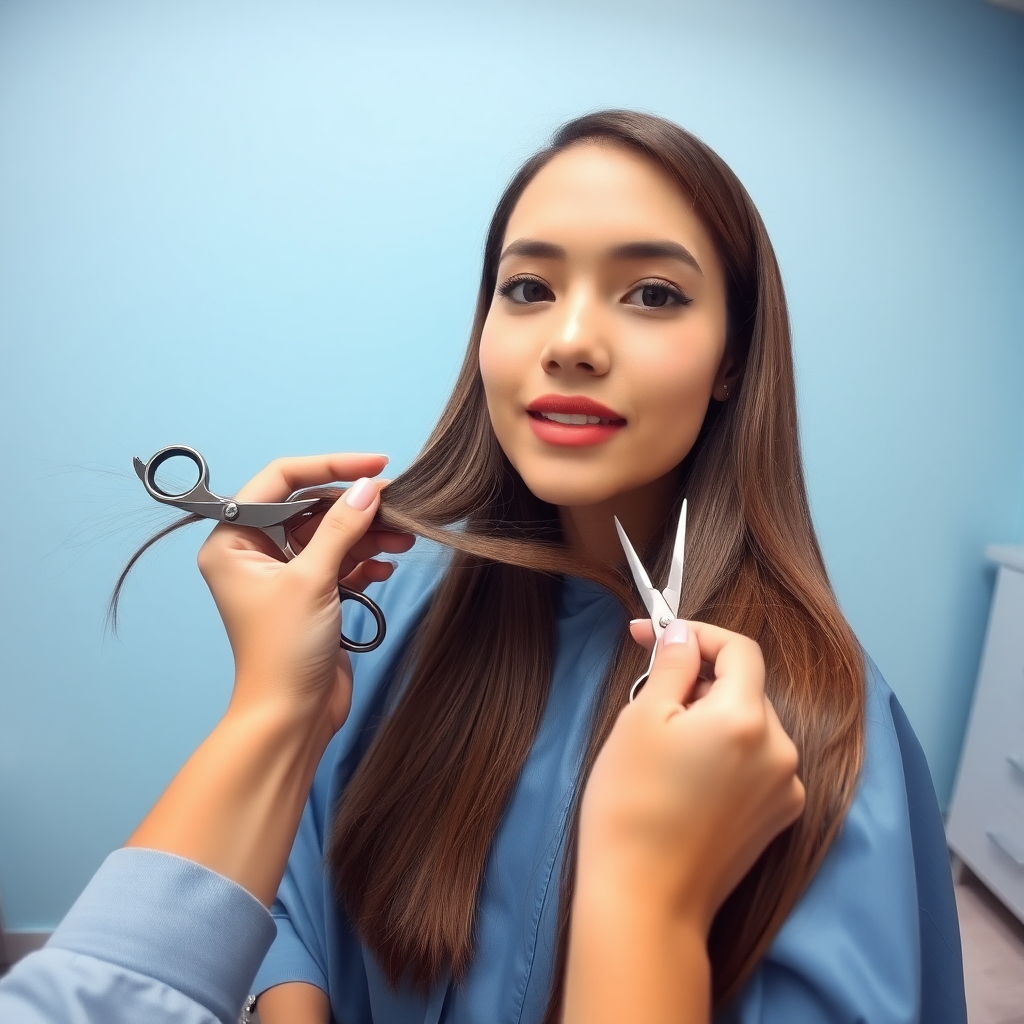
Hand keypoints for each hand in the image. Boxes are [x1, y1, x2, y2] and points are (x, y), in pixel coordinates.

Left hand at [195, 454, 413, 738]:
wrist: (292, 717)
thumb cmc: (282, 653)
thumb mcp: (312, 581)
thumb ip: (340, 528)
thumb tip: (368, 487)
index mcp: (232, 541)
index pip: (281, 480)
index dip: (329, 466)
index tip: (374, 465)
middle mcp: (254, 552)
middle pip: (310, 505)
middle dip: (355, 506)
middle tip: (397, 505)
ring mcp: (284, 573)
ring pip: (330, 533)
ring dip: (367, 534)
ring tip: (401, 540)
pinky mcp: (311, 593)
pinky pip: (340, 560)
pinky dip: (364, 560)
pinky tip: (386, 566)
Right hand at [578, 619, 804, 937]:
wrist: (644, 899)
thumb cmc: (631, 806)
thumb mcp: (640, 719)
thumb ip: (671, 666)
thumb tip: (683, 635)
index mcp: (746, 717)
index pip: (739, 648)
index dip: (697, 635)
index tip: (657, 638)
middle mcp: (781, 749)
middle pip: (745, 688)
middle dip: (700, 682)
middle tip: (649, 698)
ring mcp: (786, 787)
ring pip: (749, 726)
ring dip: (712, 719)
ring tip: (664, 747)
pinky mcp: (780, 818)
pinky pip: (757, 763)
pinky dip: (727, 755)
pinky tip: (688, 779)